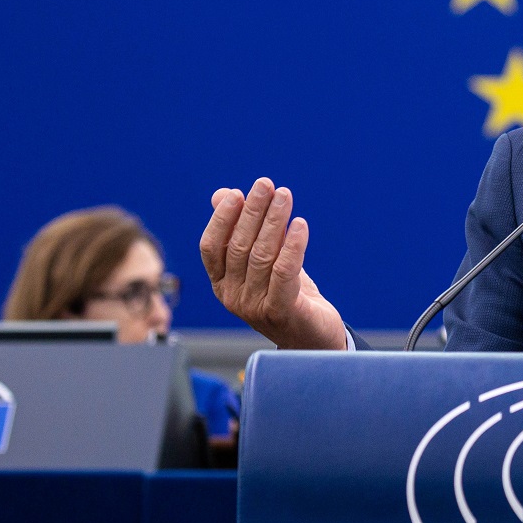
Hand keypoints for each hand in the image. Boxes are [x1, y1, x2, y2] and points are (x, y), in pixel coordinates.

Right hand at [199, 178, 346, 349]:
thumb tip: (223, 194)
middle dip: (253, 211)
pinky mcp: (281, 310)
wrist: (312, 337)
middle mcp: (232, 295)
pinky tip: (301, 224)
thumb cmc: (285, 294)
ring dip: (274, 221)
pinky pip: (285, 271)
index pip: (210, 247)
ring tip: (285, 195)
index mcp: (221, 282)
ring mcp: (254, 306)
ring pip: (262, 255)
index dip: (222, 218)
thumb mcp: (262, 260)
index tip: (238, 193)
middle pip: (238, 246)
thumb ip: (243, 229)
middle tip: (266, 185)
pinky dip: (293, 245)